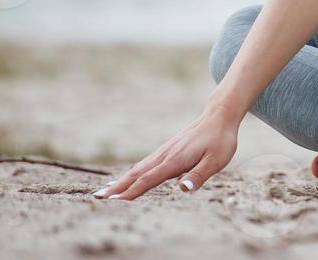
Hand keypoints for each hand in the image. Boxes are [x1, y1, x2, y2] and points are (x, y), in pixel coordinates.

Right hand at [92, 108, 238, 200]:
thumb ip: (198, 175)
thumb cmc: (220, 140)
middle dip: (117, 187)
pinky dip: (132, 173)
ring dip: (121, 180)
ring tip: (105, 192)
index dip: (130, 192)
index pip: (148, 180)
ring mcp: (164, 152)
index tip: (113, 202)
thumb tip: (182, 189)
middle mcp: (165, 156)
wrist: (219, 116)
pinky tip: (127, 179)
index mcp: (175, 160)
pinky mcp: (167, 150)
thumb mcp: (216, 160)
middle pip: (136, 174)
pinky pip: (145, 164)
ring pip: (138, 168)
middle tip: (97, 198)